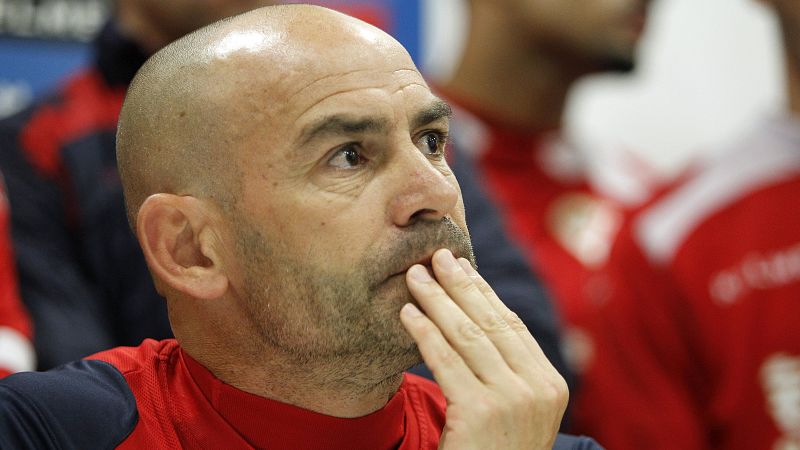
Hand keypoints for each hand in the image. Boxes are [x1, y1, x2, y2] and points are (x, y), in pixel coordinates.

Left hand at [401, 249, 567, 449]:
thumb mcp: (515, 410)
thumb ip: (508, 371)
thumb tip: (479, 316)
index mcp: (551, 384)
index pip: (512, 325)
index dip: (484, 293)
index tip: (462, 267)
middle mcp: (538, 389)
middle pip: (491, 323)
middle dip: (460, 286)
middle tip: (436, 257)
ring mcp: (513, 401)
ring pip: (466, 336)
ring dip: (437, 301)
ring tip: (415, 278)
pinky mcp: (481, 413)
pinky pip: (446, 362)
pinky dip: (423, 334)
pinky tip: (407, 315)